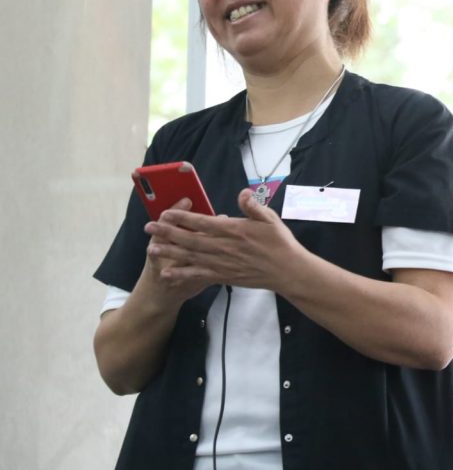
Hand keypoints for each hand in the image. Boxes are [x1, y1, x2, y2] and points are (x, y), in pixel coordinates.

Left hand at [143, 189, 304, 291]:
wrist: (287, 271)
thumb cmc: (280, 243)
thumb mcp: (270, 219)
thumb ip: (253, 206)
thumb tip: (243, 193)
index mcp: (234, 230)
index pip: (202, 222)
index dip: (182, 217)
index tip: (166, 212)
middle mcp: (224, 247)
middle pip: (190, 239)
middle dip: (168, 233)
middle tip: (149, 228)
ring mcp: (222, 263)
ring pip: (190, 257)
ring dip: (169, 253)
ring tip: (151, 250)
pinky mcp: (224, 276)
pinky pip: (198, 275)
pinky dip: (182, 274)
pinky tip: (168, 273)